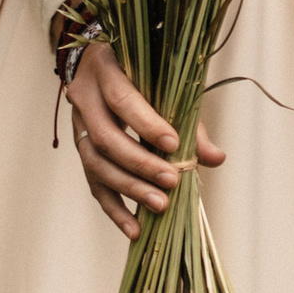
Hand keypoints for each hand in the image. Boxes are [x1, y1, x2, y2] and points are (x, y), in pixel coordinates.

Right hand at [64, 41, 223, 241]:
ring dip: (129, 188)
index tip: (174, 144)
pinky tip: (135, 229)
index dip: (146, 124)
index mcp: (105, 70)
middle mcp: (84, 98)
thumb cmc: (143, 73)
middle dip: (140, 164)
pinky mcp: (81, 151)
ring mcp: (77, 126)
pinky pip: (94, 184)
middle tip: (171, 182)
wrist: (97, 63)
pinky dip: (115, 209)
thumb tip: (216, 158)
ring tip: (159, 205)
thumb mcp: (166, 85)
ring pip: (96, 164)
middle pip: (105, 138)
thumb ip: (191, 122)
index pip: (122, 99)